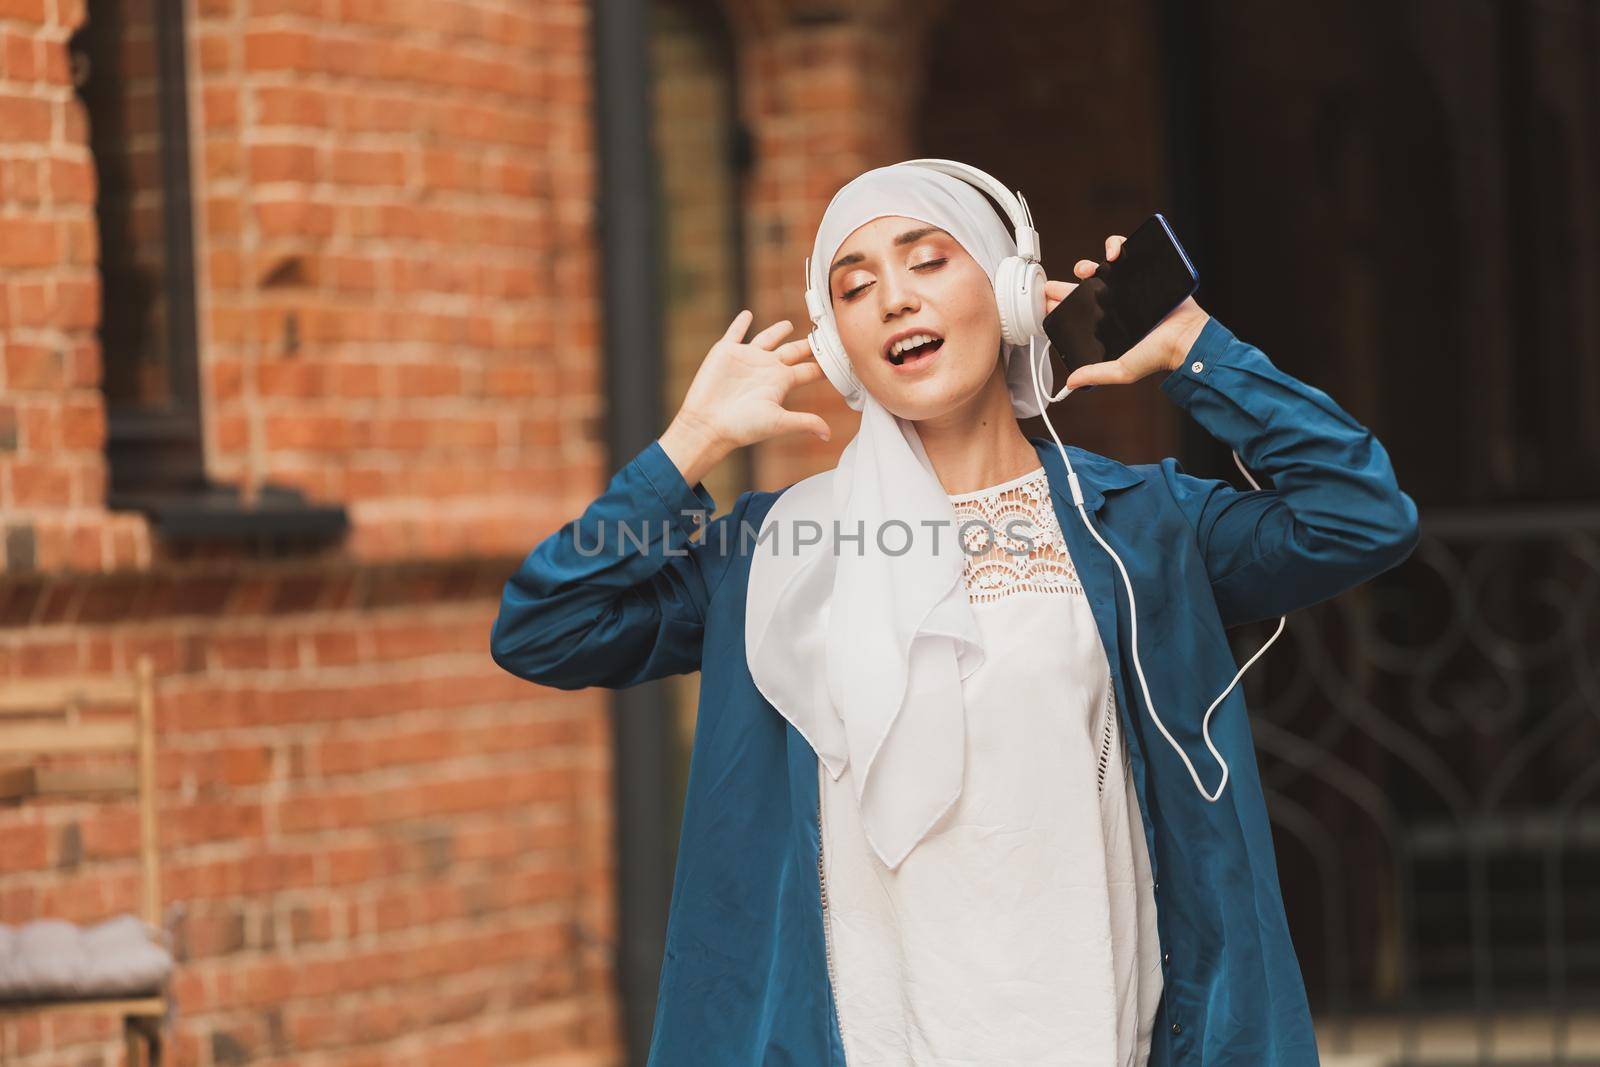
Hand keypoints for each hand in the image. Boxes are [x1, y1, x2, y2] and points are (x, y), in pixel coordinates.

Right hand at [660, 310, 829, 485]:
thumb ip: (804, 422)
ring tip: (788, 324)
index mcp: (781, 382)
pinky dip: (740, 323)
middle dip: (807, 344)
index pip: (809, 369)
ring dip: (777, 331)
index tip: (840, 354)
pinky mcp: (726, 351)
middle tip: (822, 334)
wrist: (708, 423)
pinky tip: (747, 314)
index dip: (824, 363)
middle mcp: (767, 368)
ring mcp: (747, 358)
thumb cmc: (742, 426)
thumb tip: (828, 434)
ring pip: (767, 339)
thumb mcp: (778, 422)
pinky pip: (735, 333)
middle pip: (793, 351)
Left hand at [1040, 234, 1211, 389]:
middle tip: (1054, 286)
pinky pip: (1128, 251)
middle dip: (1065, 284)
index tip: (1045, 302)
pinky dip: (1116, 246)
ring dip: (1088, 264)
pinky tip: (1111, 254)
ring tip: (1083, 269)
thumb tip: (1071, 382)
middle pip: (1084, 287)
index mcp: (1106, 323)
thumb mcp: (1122, 369)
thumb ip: (1097, 373)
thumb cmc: (1157, 355)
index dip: (1059, 303)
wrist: (1186, 337)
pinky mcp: (1145, 271)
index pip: (1077, 310)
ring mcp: (1129, 286)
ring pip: (1102, 267)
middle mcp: (1115, 303)